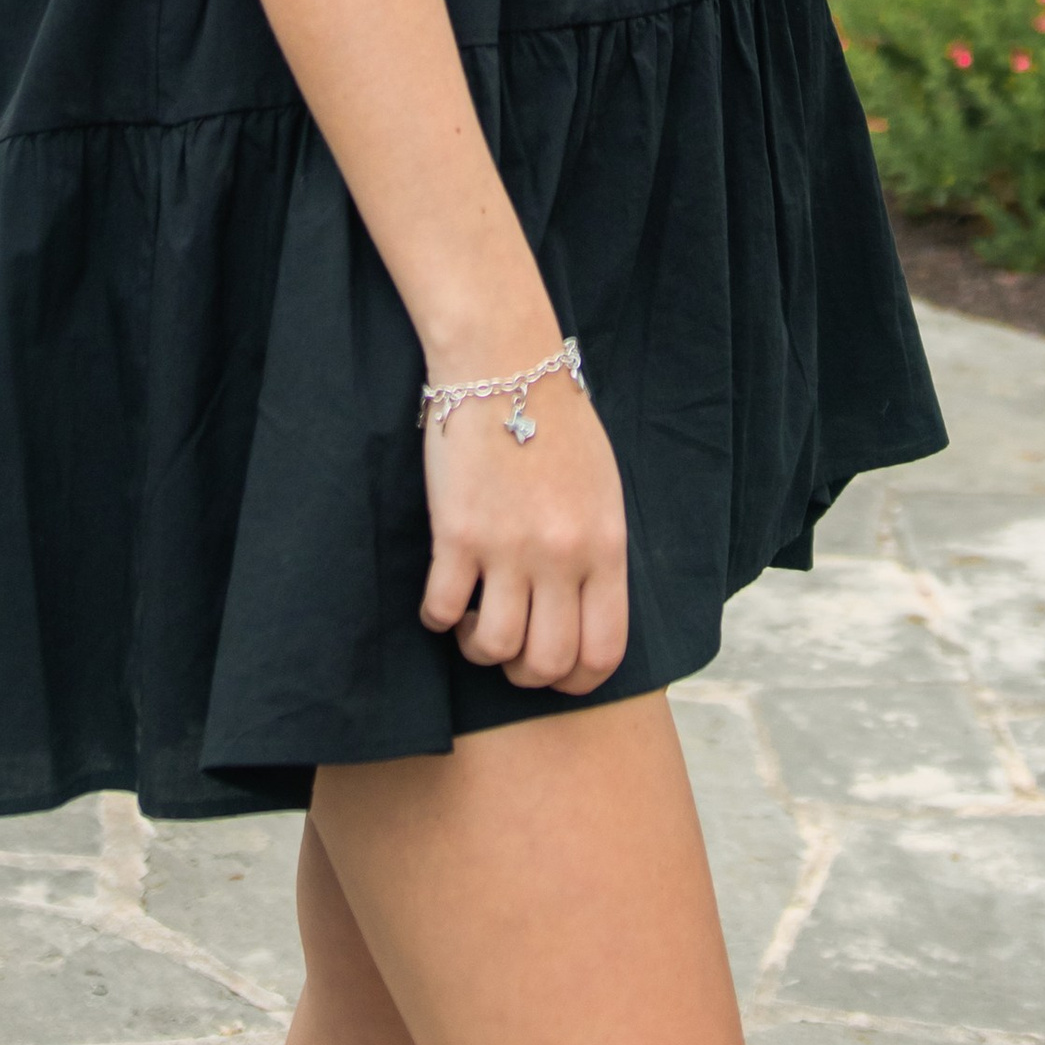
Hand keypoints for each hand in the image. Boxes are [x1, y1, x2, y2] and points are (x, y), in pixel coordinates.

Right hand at [418, 357, 629, 694]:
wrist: (504, 363)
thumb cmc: (556, 422)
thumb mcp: (603, 490)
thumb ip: (598, 553)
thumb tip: (583, 610)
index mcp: (605, 546)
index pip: (604, 651)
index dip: (578, 680)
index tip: (557, 673)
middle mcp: (561, 556)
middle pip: (547, 662)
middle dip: (526, 674)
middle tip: (510, 648)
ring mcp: (508, 548)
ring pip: (494, 648)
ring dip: (480, 648)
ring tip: (474, 622)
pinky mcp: (456, 533)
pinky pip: (442, 610)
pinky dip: (438, 617)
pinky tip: (443, 597)